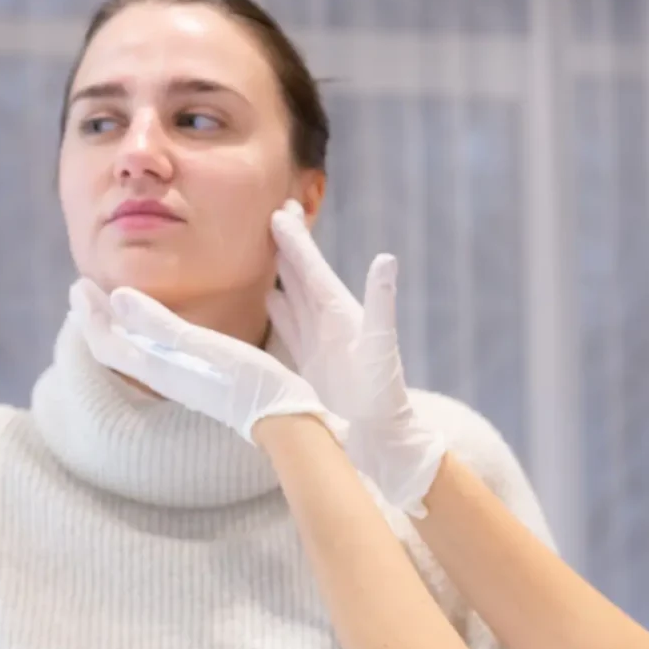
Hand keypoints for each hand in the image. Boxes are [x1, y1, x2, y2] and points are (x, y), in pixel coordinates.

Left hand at [69, 278, 339, 443]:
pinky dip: (144, 335)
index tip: (78, 284)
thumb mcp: (203, 345)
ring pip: (134, 352)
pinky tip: (161, 328)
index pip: (106, 343)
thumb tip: (116, 296)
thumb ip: (159, 322)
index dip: (89, 315)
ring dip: (119, 328)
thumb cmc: (245, 380)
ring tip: (115, 305)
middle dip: (98, 320)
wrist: (281, 418)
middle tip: (86, 290)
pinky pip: (156, 355)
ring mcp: (182, 381)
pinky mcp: (200, 381)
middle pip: (115, 348)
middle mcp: (162, 376)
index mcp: (157, 367)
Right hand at [267, 202, 445, 515]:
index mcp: (342, 313)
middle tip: (272, 211)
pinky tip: (266, 298)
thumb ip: (382, 303)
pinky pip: (288, 327)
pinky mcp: (311, 363)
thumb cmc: (383, 395)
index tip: (281, 209)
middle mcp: (330, 322)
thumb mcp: (381, 347)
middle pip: (303, 275)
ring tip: (261, 247)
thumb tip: (386, 259)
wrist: (382, 439)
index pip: (313, 269)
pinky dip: (276, 308)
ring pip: (294, 297)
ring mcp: (321, 342)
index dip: (297, 240)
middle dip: (288, 245)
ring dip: (279, 272)